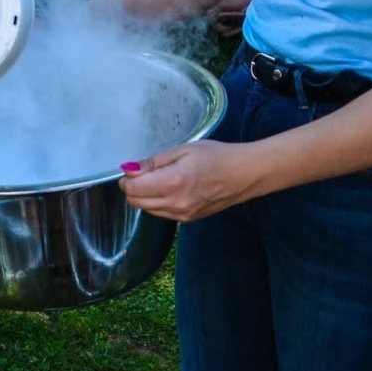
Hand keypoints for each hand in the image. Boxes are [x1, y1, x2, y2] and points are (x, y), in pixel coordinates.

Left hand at [118, 140, 261, 222]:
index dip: (127, 179)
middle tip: (143, 173)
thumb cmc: (215, 156)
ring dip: (144, 196)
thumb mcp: (182, 150)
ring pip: (147, 210)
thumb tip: (129, 170)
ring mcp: (183, 215)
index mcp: (172, 183)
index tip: (132, 169)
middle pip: (136, 202)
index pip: (133, 189)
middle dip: (133, 188)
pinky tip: (169, 189)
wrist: (245, 174)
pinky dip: (157, 203)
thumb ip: (153, 162)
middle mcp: (175, 204)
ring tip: (158, 180)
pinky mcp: (189, 220)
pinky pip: (162, 214)